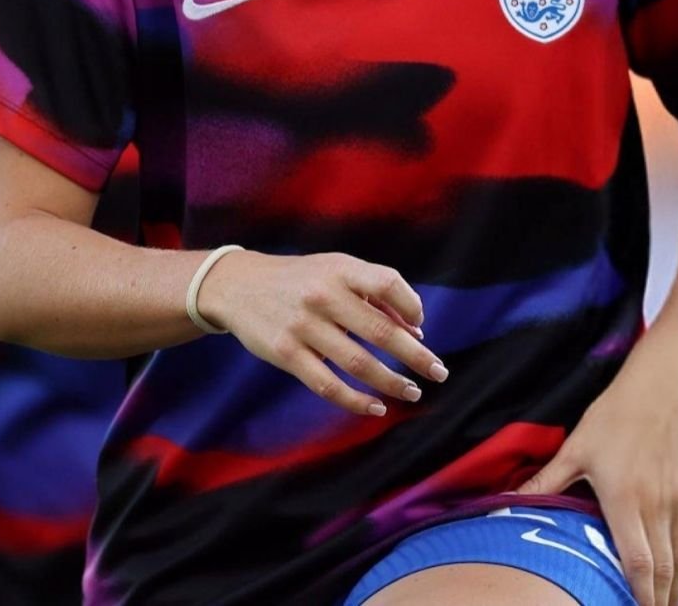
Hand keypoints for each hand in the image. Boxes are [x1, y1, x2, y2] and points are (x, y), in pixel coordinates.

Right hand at [197, 249, 448, 414]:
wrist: (239, 285)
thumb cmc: (300, 279)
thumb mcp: (334, 269)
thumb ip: (374, 293)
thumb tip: (416, 331)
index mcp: (340, 269)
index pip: (388, 282)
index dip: (411, 305)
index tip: (421, 327)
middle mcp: (323, 295)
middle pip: (380, 331)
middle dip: (415, 356)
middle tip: (439, 372)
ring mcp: (303, 326)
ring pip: (358, 363)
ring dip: (391, 382)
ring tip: (412, 392)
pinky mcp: (286, 353)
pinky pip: (327, 384)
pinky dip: (355, 400)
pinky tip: (375, 407)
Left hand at [517, 325, 677, 605]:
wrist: (668, 384)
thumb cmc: (618, 412)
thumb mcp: (578, 445)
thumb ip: (548, 480)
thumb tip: (510, 498)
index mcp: (626, 499)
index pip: (637, 564)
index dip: (638, 596)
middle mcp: (660, 505)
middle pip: (664, 571)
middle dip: (656, 599)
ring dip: (673, 585)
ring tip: (661, 600)